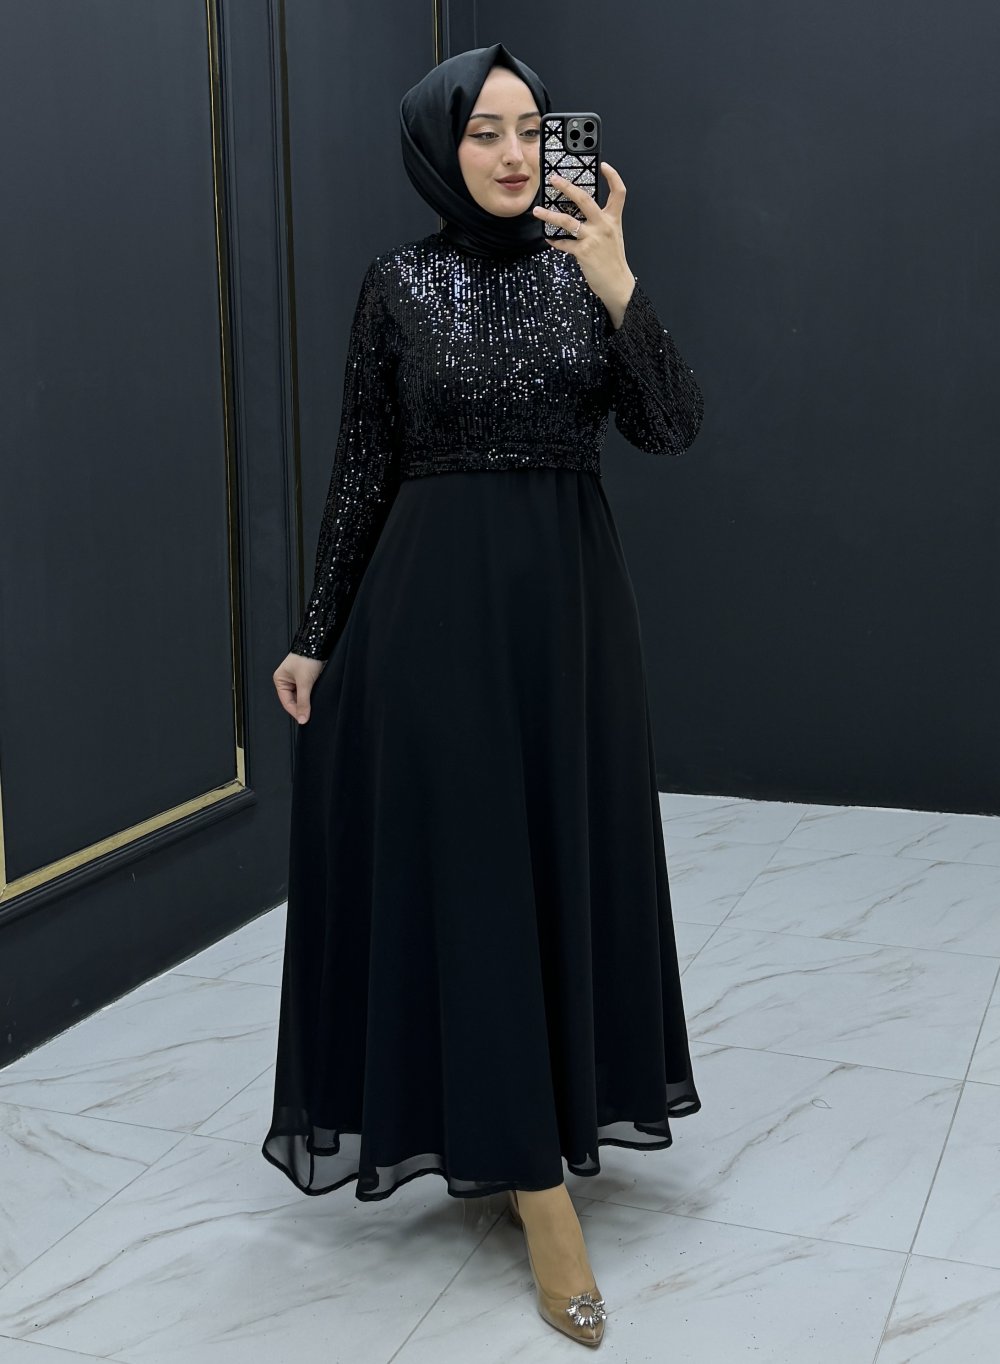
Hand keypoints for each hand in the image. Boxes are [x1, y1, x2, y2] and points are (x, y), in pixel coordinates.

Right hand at [273, 652, 324, 724]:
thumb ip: (303, 702)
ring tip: (314, 706)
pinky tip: (316, 698)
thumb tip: (302, 718)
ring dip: (307, 701)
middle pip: (293, 700)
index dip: (295, 711)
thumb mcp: (304, 683)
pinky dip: (311, 696)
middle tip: (311, 714)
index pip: (286, 702)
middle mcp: (286, 680)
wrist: (318, 645)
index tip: (304, 720)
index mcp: (279, 680)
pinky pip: (306, 692)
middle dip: (302, 707)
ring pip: (300, 697)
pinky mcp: (305, 678)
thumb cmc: (307, 658)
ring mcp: (295, 679)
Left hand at [532, 161, 635, 322]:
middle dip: (567, 187)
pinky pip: (564, 244)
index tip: (604, 165)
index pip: (619, 193)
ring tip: (537, 210)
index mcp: (613, 219)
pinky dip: (555, 241)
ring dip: (549, 215)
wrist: (617, 283)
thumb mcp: (612, 236)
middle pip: (585, 199)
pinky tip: (548, 239)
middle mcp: (604, 225)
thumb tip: (581, 214)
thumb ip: (600, 223)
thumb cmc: (612, 260)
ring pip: (567, 221)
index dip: (613, 177)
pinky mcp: (583, 252)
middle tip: (554, 179)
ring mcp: (593, 238)